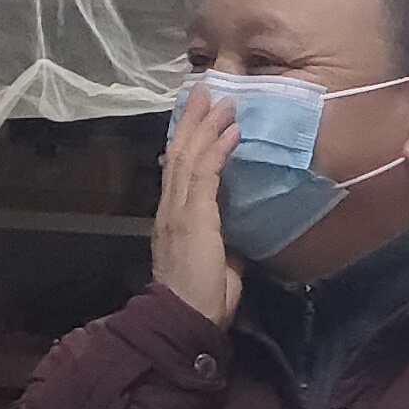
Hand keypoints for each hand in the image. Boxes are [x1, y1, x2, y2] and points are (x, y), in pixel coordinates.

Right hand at [153, 87, 242, 325]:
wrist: (185, 318)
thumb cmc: (201, 300)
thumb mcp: (218, 266)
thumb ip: (224, 248)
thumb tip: (237, 240)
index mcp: (174, 218)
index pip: (177, 170)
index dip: (187, 141)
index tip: (198, 117)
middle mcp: (171, 207)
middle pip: (179, 153)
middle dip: (192, 120)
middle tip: (204, 90)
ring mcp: (180, 209)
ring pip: (189, 156)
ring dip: (207, 125)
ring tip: (221, 99)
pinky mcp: (194, 215)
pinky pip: (206, 172)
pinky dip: (218, 148)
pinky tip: (231, 129)